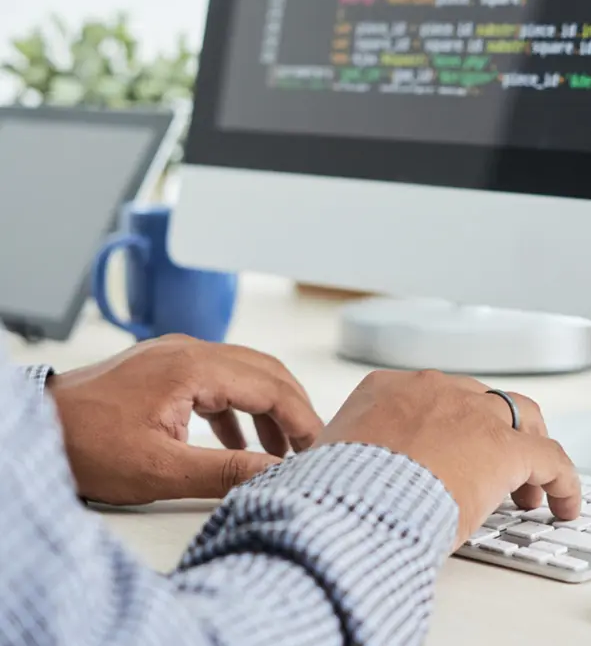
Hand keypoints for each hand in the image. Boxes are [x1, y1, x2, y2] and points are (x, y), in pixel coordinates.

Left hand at [48, 335, 322, 504]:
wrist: (38, 426)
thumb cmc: (87, 444)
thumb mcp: (159, 470)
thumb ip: (225, 471)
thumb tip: (276, 474)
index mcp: (193, 366)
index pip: (269, 385)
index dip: (301, 418)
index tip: (319, 448)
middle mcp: (189, 349)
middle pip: (263, 370)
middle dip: (293, 407)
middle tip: (313, 445)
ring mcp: (176, 354)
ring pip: (242, 372)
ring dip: (267, 407)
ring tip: (283, 448)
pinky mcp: (165, 367)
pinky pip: (217, 380)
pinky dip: (237, 408)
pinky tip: (239, 439)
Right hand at [315, 370, 580, 546]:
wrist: (353, 498)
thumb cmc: (336, 486)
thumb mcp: (327, 456)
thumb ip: (337, 452)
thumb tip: (324, 469)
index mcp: (387, 389)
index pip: (427, 396)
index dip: (446, 426)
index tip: (449, 452)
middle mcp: (431, 390)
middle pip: (476, 399)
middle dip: (486, 431)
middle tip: (489, 467)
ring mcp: (470, 412)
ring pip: (520, 413)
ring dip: (528, 442)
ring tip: (531, 483)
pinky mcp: (503, 447)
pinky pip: (550, 458)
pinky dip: (561, 481)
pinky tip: (561, 503)